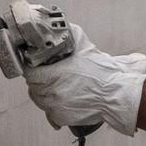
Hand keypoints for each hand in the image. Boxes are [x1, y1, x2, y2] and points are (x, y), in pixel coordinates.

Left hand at [24, 24, 145, 135]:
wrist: (116, 94)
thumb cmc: (103, 73)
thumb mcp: (85, 48)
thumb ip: (69, 36)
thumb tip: (59, 28)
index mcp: (54, 74)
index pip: (29, 73)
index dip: (32, 68)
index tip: (36, 66)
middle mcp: (52, 92)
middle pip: (33, 86)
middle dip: (39, 80)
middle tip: (48, 75)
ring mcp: (55, 106)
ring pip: (40, 99)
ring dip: (45, 93)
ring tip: (56, 87)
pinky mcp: (61, 117)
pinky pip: (49, 112)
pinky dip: (54, 106)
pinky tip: (63, 99)